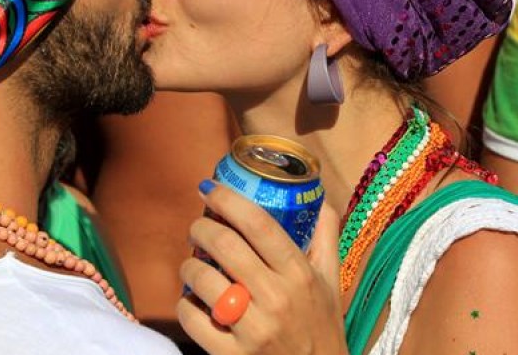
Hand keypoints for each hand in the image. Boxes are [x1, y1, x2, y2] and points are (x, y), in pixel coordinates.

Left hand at [178, 182, 347, 354]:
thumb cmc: (321, 326)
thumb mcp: (332, 281)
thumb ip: (325, 237)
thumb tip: (320, 197)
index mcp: (300, 274)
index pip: (259, 224)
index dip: (228, 199)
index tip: (210, 188)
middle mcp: (277, 298)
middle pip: (225, 245)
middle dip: (200, 228)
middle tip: (197, 226)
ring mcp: (253, 329)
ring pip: (202, 279)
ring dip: (189, 265)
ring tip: (192, 264)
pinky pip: (192, 319)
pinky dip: (185, 305)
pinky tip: (192, 301)